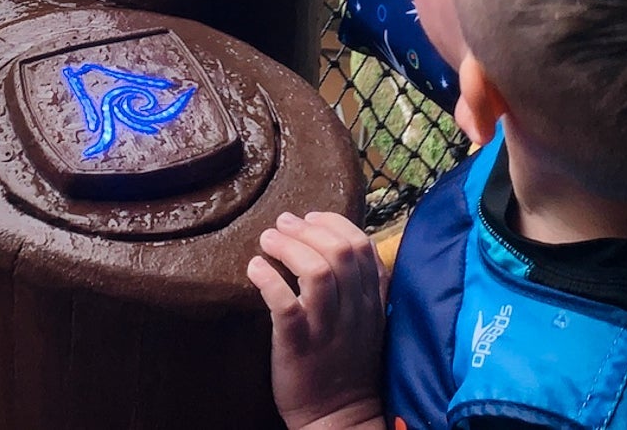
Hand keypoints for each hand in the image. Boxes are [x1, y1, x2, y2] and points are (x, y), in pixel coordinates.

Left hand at [248, 212, 385, 429]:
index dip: (334, 223)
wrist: (338, 418)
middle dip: (307, 229)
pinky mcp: (299, 344)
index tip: (310, 217)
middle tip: (281, 224)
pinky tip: (255, 268)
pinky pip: (285, 304)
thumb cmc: (344, 364)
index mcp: (372, 302)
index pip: (363, 245)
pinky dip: (268, 279)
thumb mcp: (366, 322)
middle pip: (340, 251)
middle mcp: (354, 311)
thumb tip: (331, 242)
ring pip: (317, 271)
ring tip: (267, 240)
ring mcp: (327, 328)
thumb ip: (358, 286)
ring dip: (288, 247)